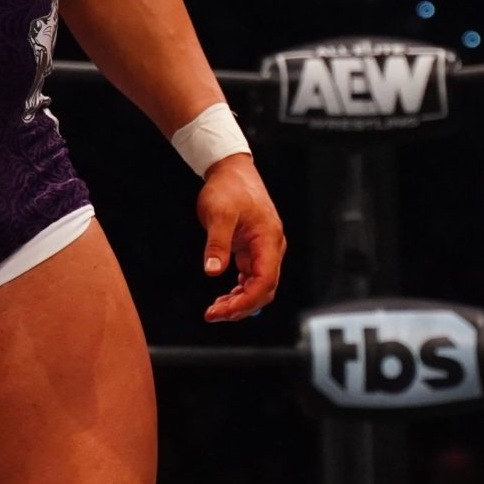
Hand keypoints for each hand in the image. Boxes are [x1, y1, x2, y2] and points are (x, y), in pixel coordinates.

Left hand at [197, 153, 284, 322]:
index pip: (264, 282)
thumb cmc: (228, 187)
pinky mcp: (253, 249)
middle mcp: (271, 247)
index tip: (222, 311)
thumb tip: (212, 272)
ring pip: (258, 286)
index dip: (245, 302)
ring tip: (215, 309)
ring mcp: (263, 249)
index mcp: (269, 240)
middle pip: (264, 290)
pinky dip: (239, 290)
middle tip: (213, 314)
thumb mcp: (219, 213)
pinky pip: (251, 277)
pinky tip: (224, 297)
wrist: (231, 169)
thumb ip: (217, 244)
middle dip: (241, 307)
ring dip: (239, 301)